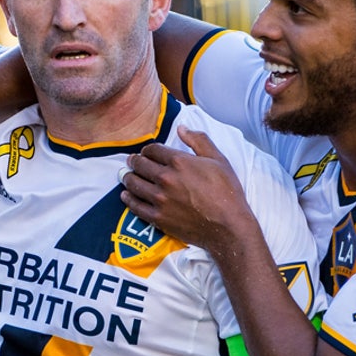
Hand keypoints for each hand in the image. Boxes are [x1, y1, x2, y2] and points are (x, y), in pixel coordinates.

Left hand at [120, 127, 255, 257]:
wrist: (228, 226)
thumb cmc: (227, 192)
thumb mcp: (218, 159)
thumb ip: (199, 140)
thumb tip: (181, 128)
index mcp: (179, 162)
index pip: (153, 150)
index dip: (148, 150)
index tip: (147, 152)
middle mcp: (166, 179)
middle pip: (140, 165)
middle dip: (135, 161)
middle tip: (133, 161)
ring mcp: (160, 199)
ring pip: (134, 183)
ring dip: (129, 177)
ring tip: (127, 176)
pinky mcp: (158, 218)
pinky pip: (136, 206)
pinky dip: (128, 199)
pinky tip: (126, 195)